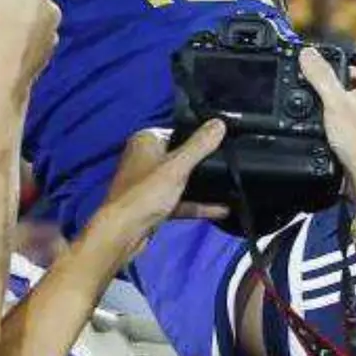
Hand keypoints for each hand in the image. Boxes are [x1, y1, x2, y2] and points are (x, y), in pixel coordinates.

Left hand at [101, 123, 229, 231]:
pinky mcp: (154, 204)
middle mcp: (145, 158)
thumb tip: (220, 122)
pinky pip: (180, 200)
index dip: (201, 137)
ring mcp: (149, 183)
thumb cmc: (148, 192)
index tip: (226, 142)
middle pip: (182, 156)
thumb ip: (200, 144)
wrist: (123, 233)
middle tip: (232, 165)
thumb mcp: (178, 165)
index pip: (179, 132)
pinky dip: (197, 204)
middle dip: (205, 163)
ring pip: (181, 180)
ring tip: (232, 186)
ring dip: (203, 186)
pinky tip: (222, 209)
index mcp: (146, 140)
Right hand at [299, 47, 355, 199]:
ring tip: (325, 119)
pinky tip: (328, 130)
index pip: (350, 62)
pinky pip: (345, 118)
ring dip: (329, 108)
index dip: (329, 67)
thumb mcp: (334, 102)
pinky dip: (334, 121)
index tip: (312, 75)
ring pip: (343, 101)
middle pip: (344, 82)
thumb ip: (320, 75)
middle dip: (327, 90)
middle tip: (317, 100)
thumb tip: (307, 53)